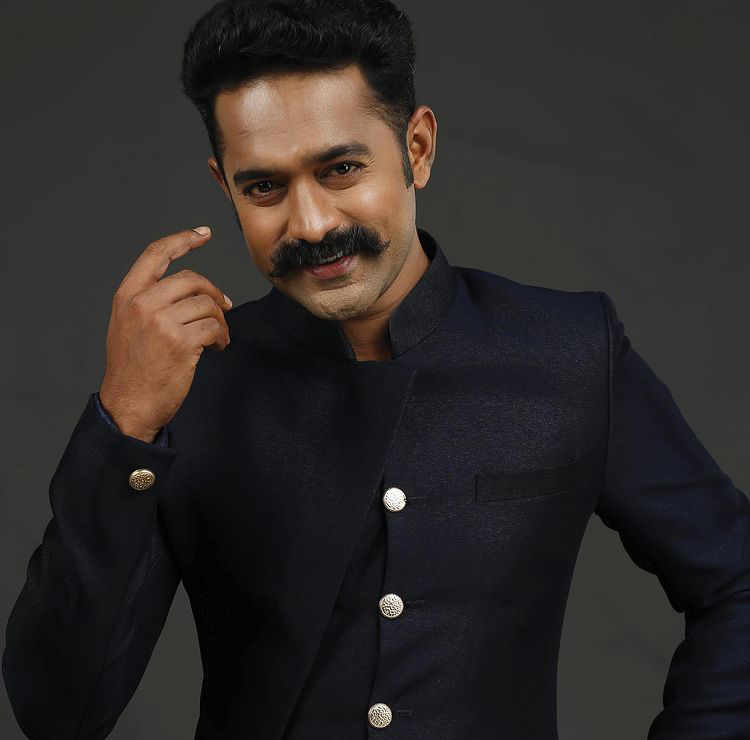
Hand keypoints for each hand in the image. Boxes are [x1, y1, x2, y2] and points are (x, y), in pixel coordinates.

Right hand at [98, 227, 231, 441]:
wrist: (129, 404)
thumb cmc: (133, 369)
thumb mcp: (128, 325)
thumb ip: (151, 302)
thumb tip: (194, 291)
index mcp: (128, 295)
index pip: (156, 254)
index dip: (182, 240)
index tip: (203, 233)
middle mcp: (142, 304)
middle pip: (192, 279)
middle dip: (214, 293)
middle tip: (224, 307)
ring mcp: (161, 322)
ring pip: (207, 304)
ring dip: (220, 320)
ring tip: (217, 337)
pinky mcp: (181, 342)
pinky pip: (215, 326)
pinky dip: (222, 336)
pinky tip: (217, 347)